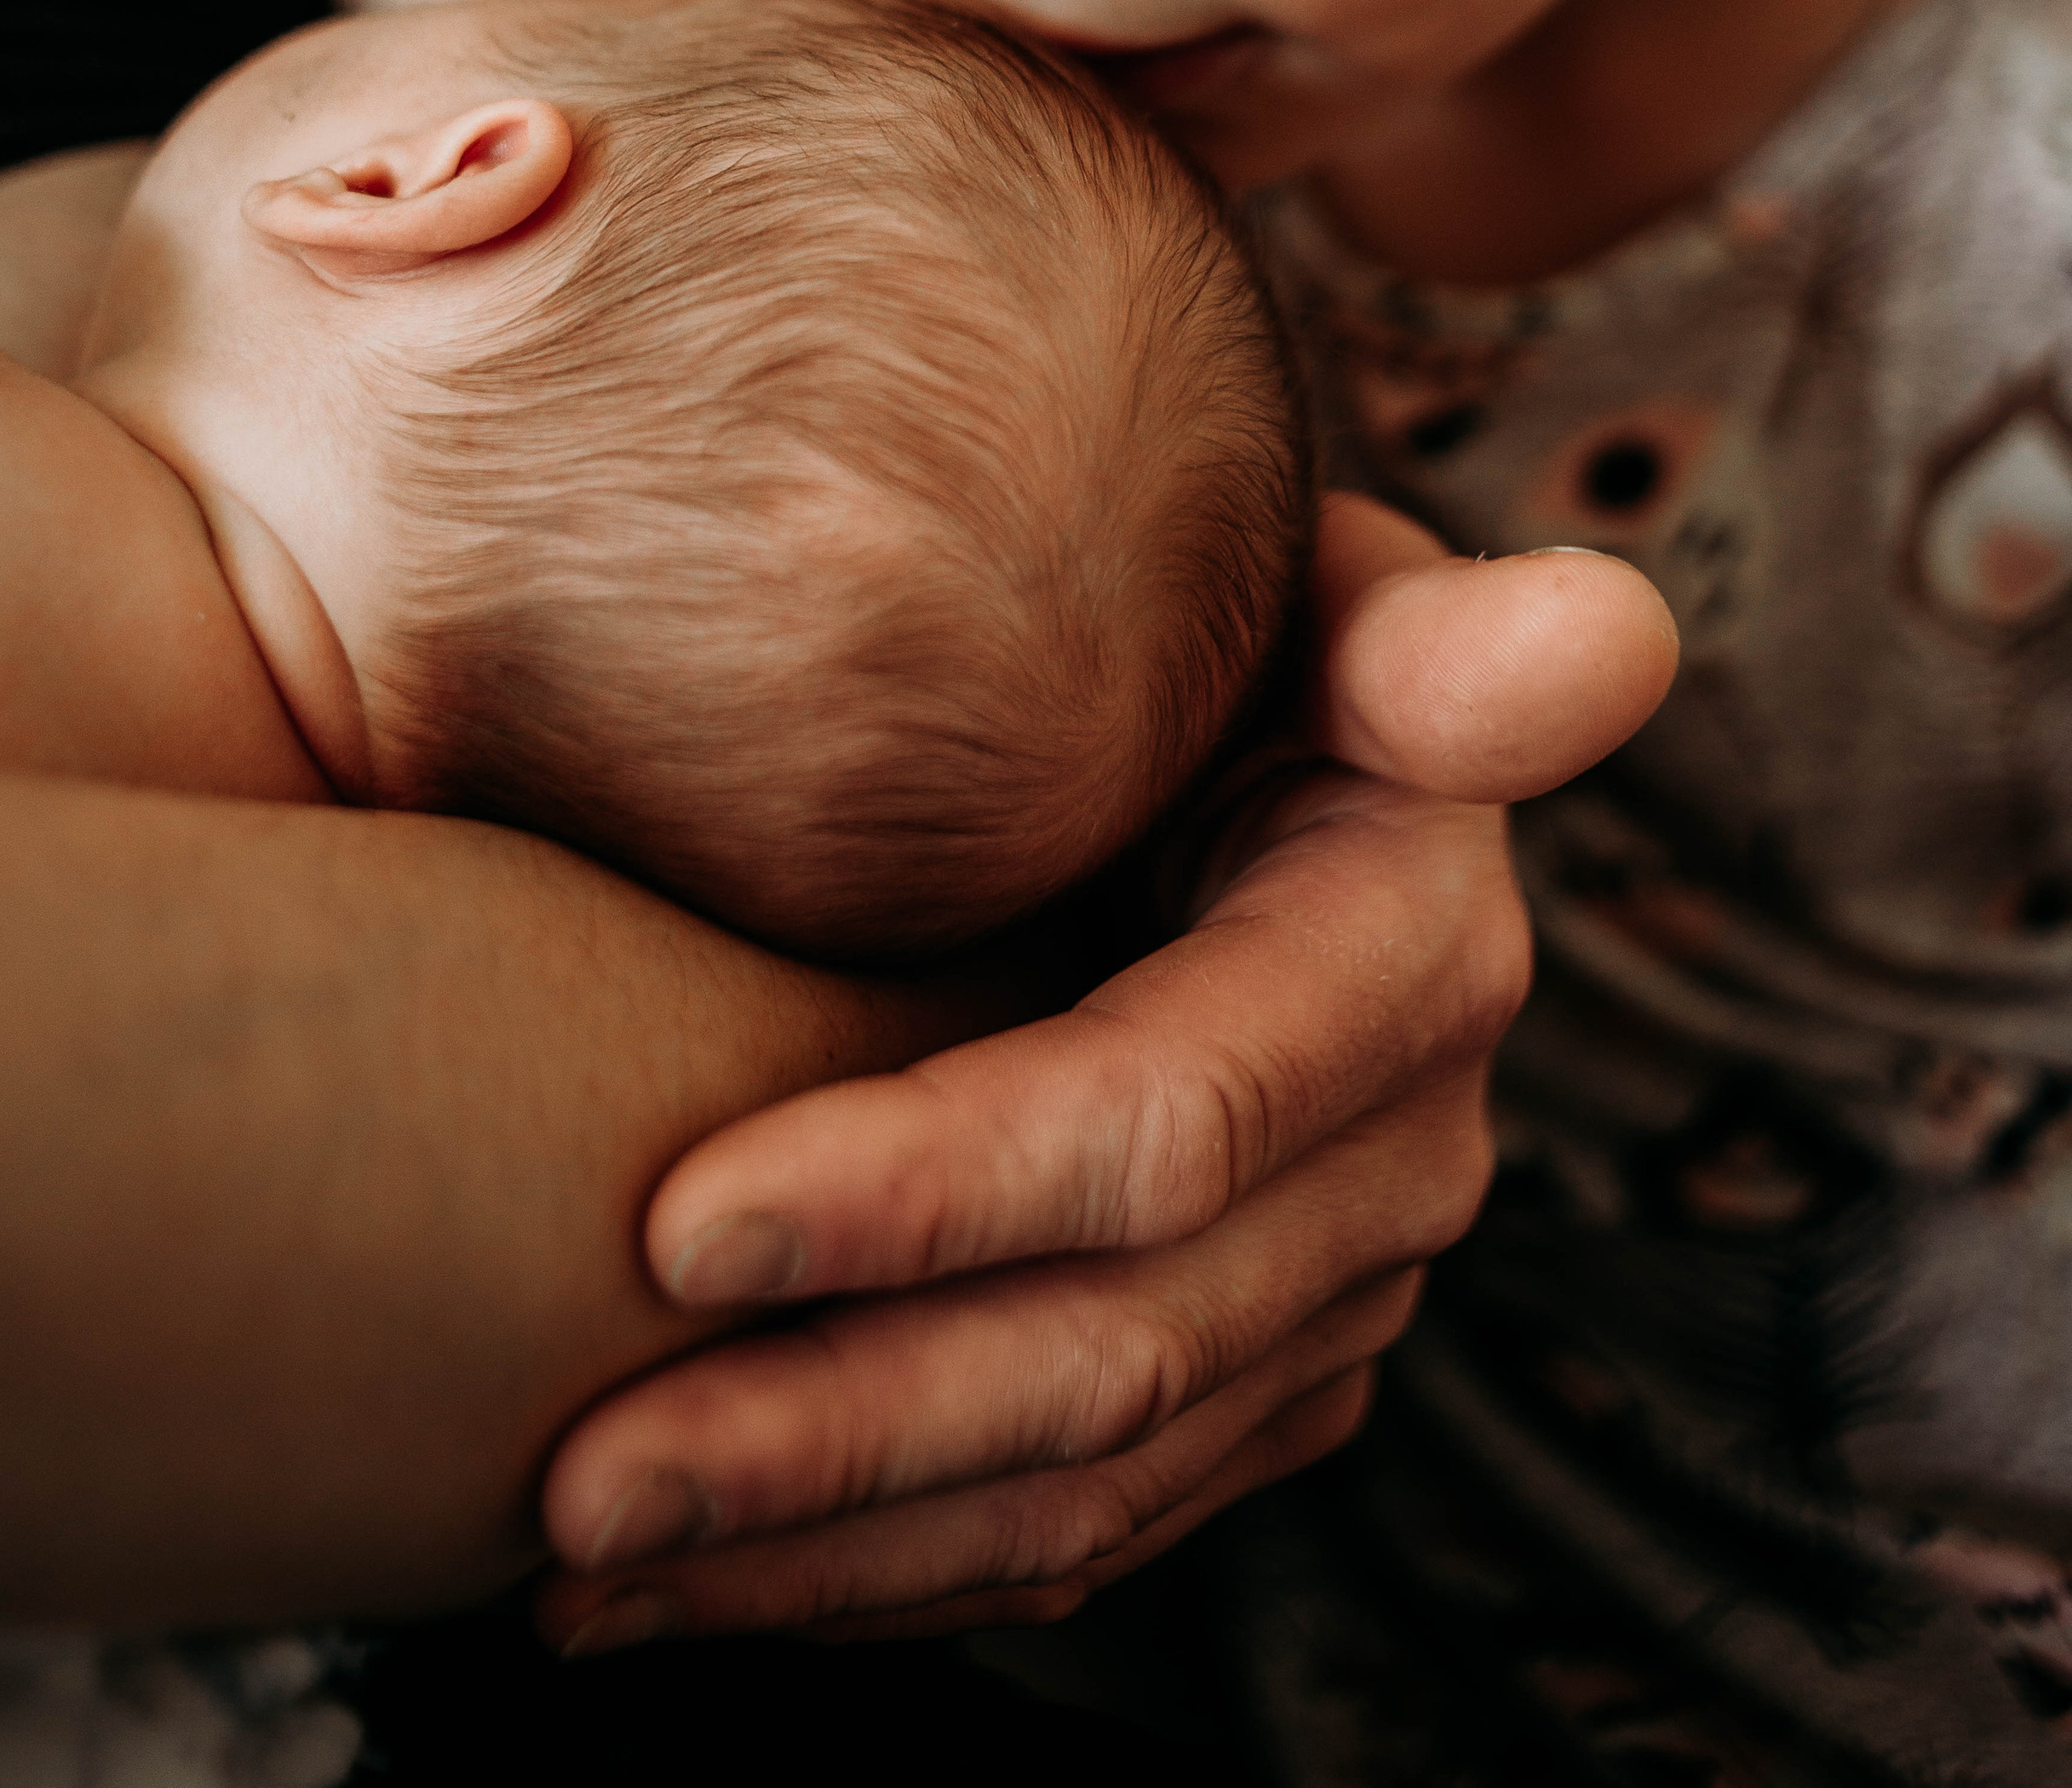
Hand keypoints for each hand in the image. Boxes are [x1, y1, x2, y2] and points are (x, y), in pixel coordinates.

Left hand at [538, 502, 1675, 1646]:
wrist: (1243, 732)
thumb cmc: (1226, 624)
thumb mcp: (1327, 595)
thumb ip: (1447, 639)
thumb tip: (1603, 628)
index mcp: (1408, 956)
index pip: (1167, 1115)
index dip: (939, 1189)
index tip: (684, 1219)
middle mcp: (1399, 1158)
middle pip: (1110, 1347)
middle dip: (833, 1426)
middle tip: (570, 1481)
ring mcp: (1330, 1292)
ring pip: (1082, 1480)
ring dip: (824, 1545)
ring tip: (576, 1563)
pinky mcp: (1258, 1378)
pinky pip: (1081, 1522)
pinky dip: (881, 1566)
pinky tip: (695, 1578)